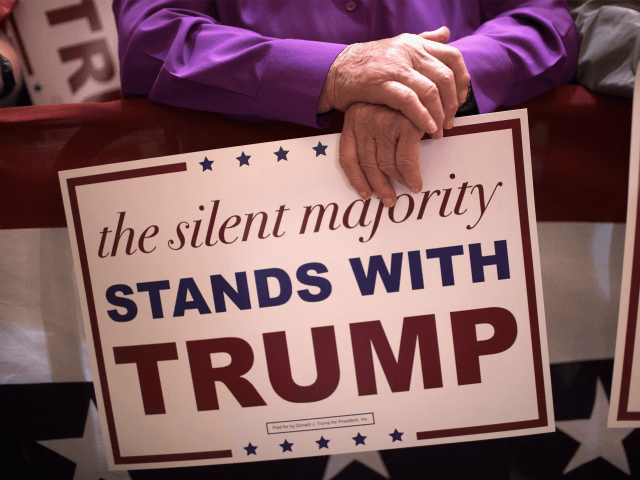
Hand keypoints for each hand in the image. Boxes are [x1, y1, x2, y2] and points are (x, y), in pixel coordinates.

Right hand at [319, 27, 468, 138]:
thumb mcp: (398, 47)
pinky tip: (426, 128)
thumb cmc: (367, 65)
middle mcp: (409, 51)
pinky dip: (422, 116)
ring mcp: (395, 67)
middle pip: (445, 77)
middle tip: (450, 122)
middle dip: (452, 104)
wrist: (335, 70)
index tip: (461, 100)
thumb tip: (445, 33)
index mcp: (415, 43)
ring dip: (439, 114)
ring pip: (430, 90)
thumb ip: (423, 41)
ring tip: (438, 131)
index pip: (453, 56)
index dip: (462, 80)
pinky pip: (409, 101)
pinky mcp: (381, 84)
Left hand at [339, 102, 423, 206]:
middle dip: (381, 186)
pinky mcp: (406, 124)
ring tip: (408, 188)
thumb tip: (370, 175)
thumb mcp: (373, 111)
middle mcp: (364, 120)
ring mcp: (384, 122)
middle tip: (390, 199)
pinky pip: (406, 161)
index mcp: (353, 118)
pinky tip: (416, 181)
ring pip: (387, 165)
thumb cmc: (395, 96)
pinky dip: (412, 175)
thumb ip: (371, 136)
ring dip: (399, 181)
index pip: (347, 158)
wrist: (415, 65)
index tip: (365, 194)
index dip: (356, 179)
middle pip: (368, 165)